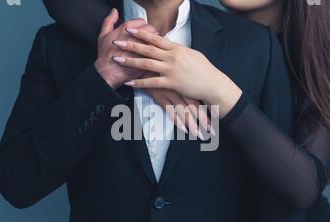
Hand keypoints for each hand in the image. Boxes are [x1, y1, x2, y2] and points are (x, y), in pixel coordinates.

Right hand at [94, 9, 156, 88]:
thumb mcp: (103, 36)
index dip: (142, 25)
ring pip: (156, 40)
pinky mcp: (147, 58)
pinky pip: (157, 52)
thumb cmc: (105, 55)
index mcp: (125, 29)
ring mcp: (142, 48)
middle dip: (152, 32)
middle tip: (150, 38)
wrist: (108, 73)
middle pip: (151, 29)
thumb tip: (114, 11)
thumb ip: (109, 21)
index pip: (141, 21)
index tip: (142, 30)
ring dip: (157, 42)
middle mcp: (135, 37)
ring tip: (154, 46)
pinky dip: (158, 53)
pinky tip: (156, 55)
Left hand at [111, 28, 242, 117]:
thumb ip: (178, 49)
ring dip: (130, 61)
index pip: (155, 38)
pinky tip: (129, 82)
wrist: (212, 83)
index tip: (129, 29)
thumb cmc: (203, 69)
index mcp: (177, 48)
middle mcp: (172, 57)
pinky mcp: (171, 83)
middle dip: (130, 44)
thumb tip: (168, 43)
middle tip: (116, 42)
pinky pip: (152, 82)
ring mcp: (171, 70)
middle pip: (147, 49)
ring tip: (116, 59)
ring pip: (146, 63)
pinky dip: (139, 82)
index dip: (141, 33)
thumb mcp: (191, 54)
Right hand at [143, 73, 212, 138]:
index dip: (208, 111)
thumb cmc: (162, 68)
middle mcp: (180, 88)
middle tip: (211, 131)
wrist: (144, 61)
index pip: (200, 100)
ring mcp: (170, 93)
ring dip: (192, 124)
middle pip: (194, 107)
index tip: (215, 121)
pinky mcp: (160, 96)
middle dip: (203, 120)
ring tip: (199, 134)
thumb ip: (185, 81)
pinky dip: (177, 120)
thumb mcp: (176, 72)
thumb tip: (197, 91)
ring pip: (184, 111)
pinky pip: (170, 111)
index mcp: (186, 82)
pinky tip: (184, 129)